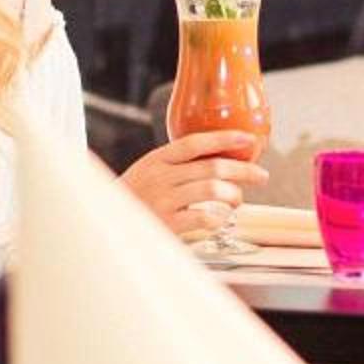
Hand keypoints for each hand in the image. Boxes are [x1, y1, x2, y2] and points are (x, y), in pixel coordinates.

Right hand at [123, 130, 269, 237]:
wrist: (102, 225)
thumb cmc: (131, 199)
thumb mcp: (148, 173)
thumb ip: (176, 166)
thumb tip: (217, 163)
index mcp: (157, 159)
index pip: (195, 142)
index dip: (224, 138)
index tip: (248, 138)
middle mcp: (161, 176)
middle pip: (212, 167)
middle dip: (243, 170)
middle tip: (261, 175)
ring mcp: (163, 200)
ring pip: (212, 190)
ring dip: (233, 195)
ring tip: (237, 201)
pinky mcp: (166, 224)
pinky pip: (204, 217)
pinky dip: (218, 218)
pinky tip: (219, 219)